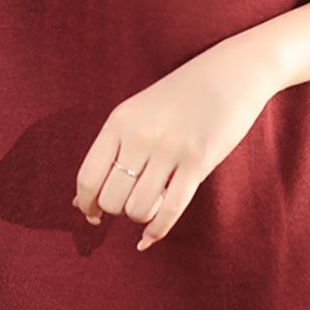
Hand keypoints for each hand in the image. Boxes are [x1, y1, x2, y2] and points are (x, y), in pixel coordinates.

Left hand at [72, 32, 284, 250]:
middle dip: (117, 210)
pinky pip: (169, 211)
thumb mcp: (138, 114)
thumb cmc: (180, 98)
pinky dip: (156, 231)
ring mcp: (170, 148)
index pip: (88, 176)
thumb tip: (79, 203)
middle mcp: (140, 134)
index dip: (86, 204)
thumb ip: (112, 152)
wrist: (230, 73)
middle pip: (111, 199)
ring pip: (138, 209)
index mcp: (120, 120)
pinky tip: (150, 237)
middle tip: (130, 201)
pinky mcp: (198, 161)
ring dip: (140, 216)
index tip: (92, 215)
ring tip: (150, 203)